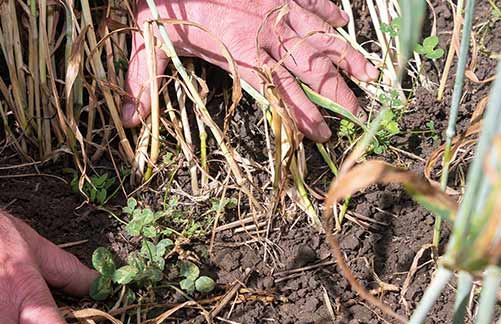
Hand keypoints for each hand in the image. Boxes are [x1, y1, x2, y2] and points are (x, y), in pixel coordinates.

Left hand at [121, 0, 377, 140]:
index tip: (321, 134)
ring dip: (344, 55)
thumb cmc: (160, 3)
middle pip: (308, 68)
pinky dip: (327, 9)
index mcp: (239, 52)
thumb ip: (143, 83)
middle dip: (335, 93)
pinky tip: (344, 20)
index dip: (301, 115)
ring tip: (369, 74)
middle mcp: (264, 32)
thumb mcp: (147, 43)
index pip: (278, 92)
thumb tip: (131, 120)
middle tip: (357, 113)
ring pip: (318, 34)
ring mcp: (274, 6)